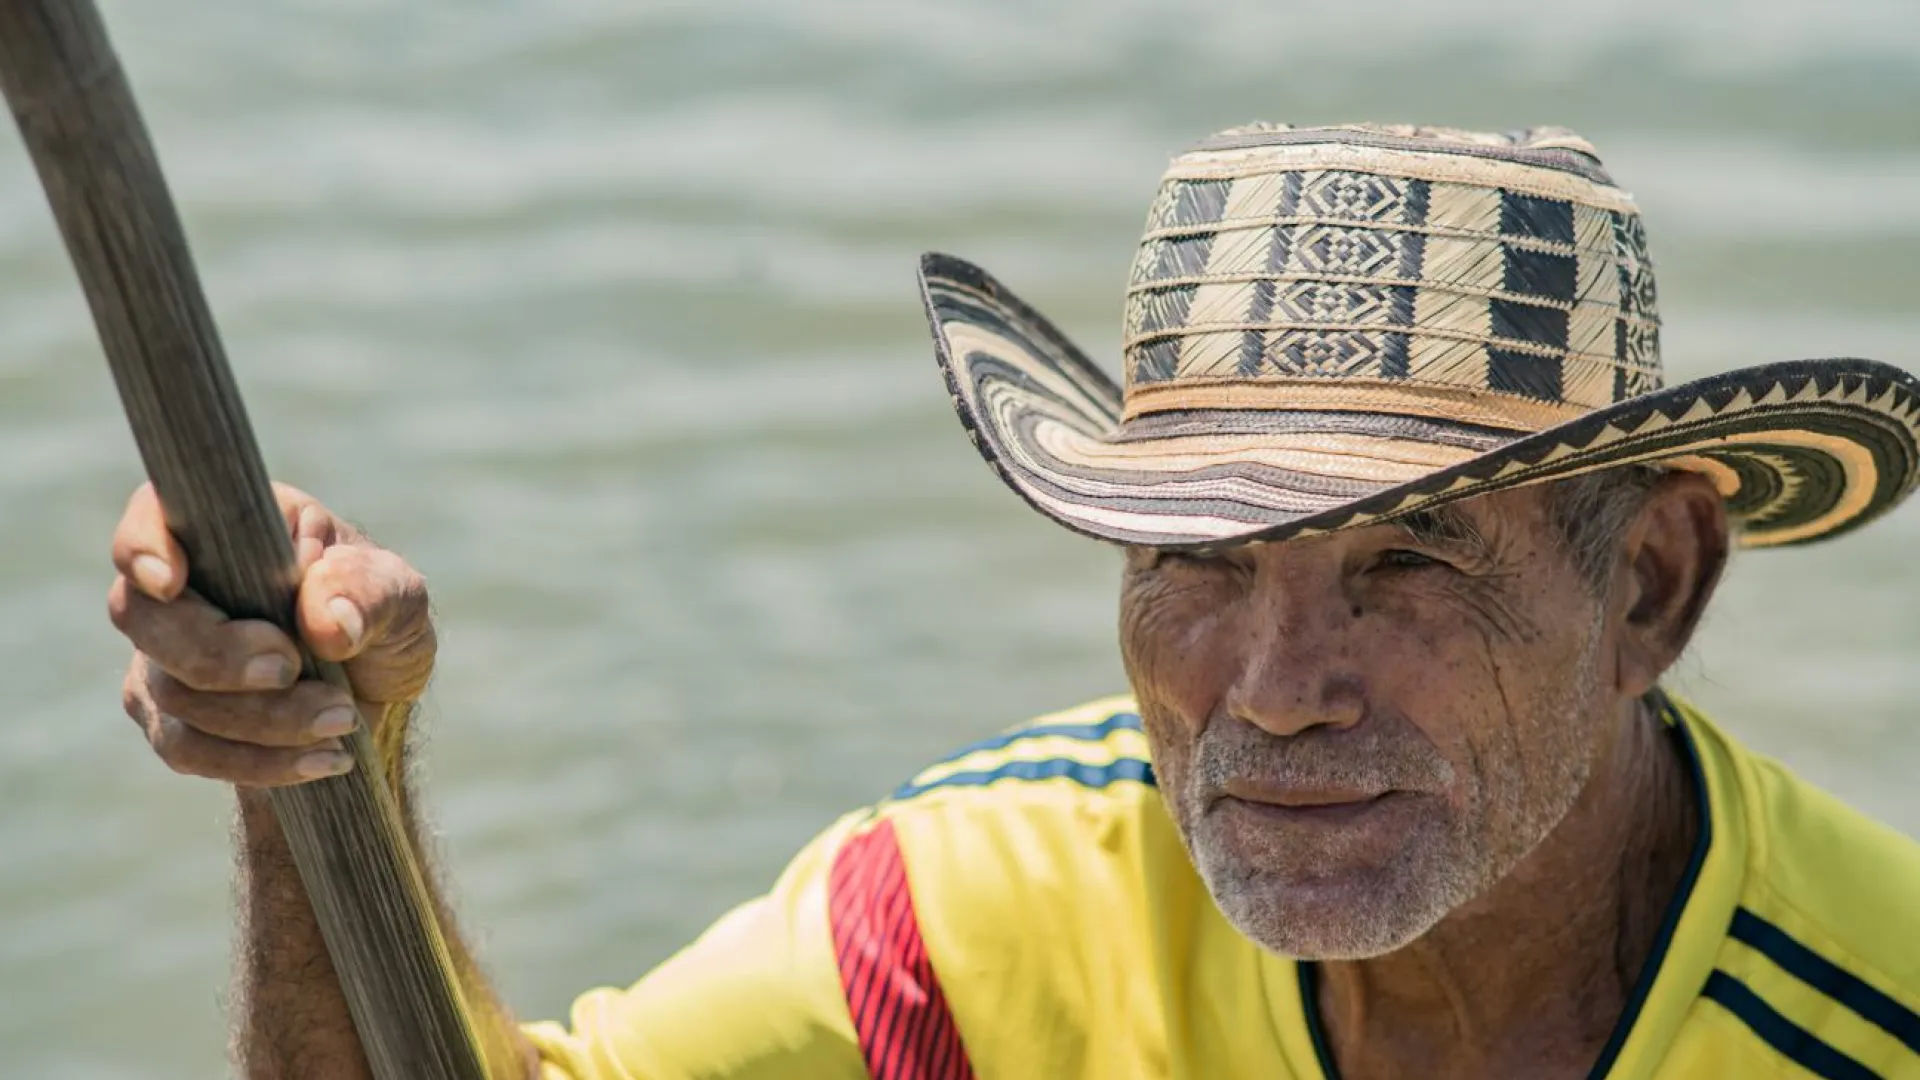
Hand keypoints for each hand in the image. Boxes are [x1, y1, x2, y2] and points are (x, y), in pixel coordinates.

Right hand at [109, 482, 434, 786]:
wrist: (373, 695)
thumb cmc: (376, 618)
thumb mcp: (399, 596)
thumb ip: (369, 592)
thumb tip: (327, 624)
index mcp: (228, 528)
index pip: (149, 519)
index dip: (144, 546)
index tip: (172, 581)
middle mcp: (180, 589)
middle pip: (145, 619)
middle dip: (217, 654)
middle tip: (291, 667)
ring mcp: (164, 657)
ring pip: (173, 693)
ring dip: (262, 717)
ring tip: (342, 718)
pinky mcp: (174, 721)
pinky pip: (191, 750)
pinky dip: (258, 761)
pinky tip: (324, 759)